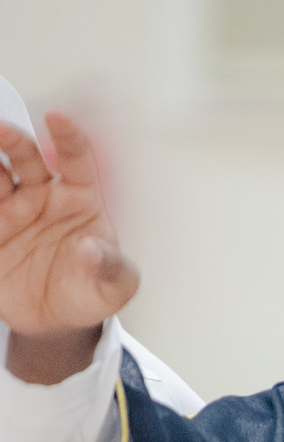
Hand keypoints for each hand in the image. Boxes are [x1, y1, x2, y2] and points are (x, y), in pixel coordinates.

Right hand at [0, 112, 138, 369]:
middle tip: (2, 130)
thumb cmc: (90, 292)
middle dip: (13, 139)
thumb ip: (112, 268)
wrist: (55, 323)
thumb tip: (92, 250)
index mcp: (79, 198)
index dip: (68, 136)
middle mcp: (41, 195)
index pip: (76, 158)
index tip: (56, 118)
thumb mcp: (114, 288)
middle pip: (25, 157)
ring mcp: (11, 209)